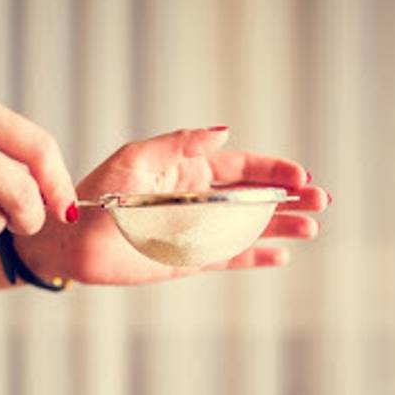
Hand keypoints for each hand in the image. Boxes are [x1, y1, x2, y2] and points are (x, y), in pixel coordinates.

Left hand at [17, 127, 328, 284]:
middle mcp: (199, 200)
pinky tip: (281, 256)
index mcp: (189, 170)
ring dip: (281, 227)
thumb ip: (180, 145)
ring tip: (311, 226)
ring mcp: (198, 232)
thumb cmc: (98, 194)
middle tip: (321, 200)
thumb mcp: (137, 158)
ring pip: (249, 229)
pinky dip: (256, 257)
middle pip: (255, 199)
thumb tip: (224, 132)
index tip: (300, 175)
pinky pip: (230, 258)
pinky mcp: (190, 261)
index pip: (242, 168)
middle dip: (289, 198)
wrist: (73, 242)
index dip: (273, 170)